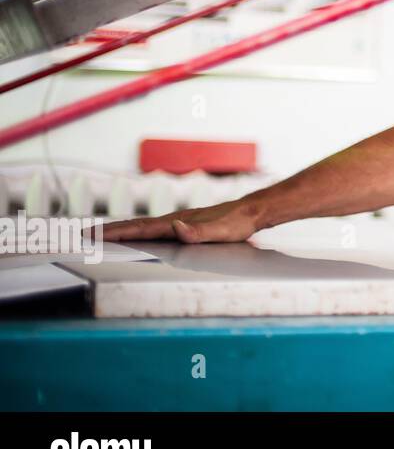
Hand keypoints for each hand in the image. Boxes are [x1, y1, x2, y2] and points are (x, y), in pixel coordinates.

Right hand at [90, 200, 261, 244]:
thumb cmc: (237, 224)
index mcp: (177, 222)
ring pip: (145, 226)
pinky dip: (140, 232)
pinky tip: (138, 236)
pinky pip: (156, 229)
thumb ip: (199, 232)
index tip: (95, 235)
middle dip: (111, 231)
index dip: (117, 233)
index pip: (141, 229)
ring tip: (103, 235)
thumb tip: (175, 228)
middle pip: (137, 225)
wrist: (251, 212)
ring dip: (123, 230)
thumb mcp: (221, 232)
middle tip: (87, 234)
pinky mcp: (186, 225)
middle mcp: (175, 220)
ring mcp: (179, 221)